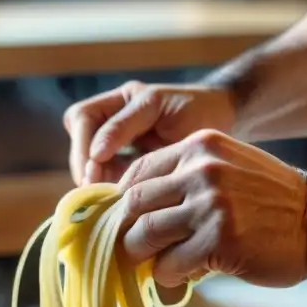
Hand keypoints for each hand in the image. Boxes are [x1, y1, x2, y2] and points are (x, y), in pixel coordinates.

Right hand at [63, 82, 236, 185]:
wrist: (226, 124)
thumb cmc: (198, 110)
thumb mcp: (160, 109)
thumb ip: (126, 126)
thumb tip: (95, 153)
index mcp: (120, 101)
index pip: (83, 118)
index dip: (84, 143)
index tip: (97, 164)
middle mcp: (114, 121)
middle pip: (80, 144)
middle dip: (84, 166)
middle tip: (95, 190)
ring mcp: (120, 147)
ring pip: (90, 165)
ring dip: (95, 182)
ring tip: (106, 201)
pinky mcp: (132, 170)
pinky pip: (111, 180)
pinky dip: (112, 192)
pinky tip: (120, 205)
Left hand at [117, 129, 306, 287]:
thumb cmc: (275, 201)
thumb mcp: (230, 168)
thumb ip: (188, 178)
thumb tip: (138, 211)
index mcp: (200, 147)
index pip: (138, 171)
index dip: (125, 202)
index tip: (131, 222)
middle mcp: (201, 170)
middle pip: (134, 204)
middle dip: (128, 231)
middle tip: (137, 250)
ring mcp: (210, 205)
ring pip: (145, 235)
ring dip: (146, 256)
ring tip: (162, 263)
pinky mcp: (219, 240)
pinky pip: (170, 264)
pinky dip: (170, 274)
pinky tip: (188, 272)